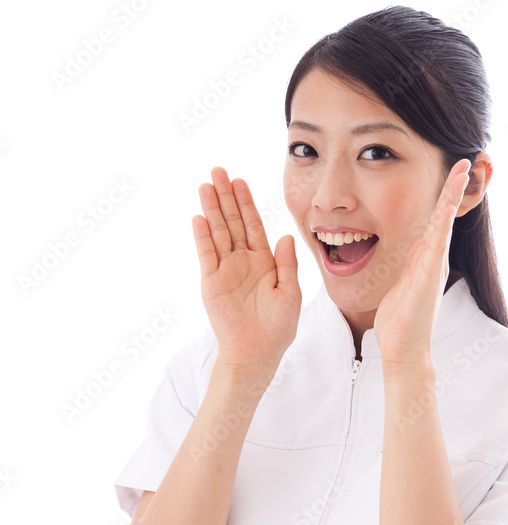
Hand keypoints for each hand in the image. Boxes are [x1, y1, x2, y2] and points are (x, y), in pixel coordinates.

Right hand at [193, 167, 301, 378]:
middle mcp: (242, 261)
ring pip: (218, 233)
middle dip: (226, 196)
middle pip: (232, 222)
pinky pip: (206, 255)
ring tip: (205, 185)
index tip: (240, 181)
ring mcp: (225, 270)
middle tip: (218, 171)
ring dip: (212, 209)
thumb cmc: (277, 328)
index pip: (253, 225)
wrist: (257, 353)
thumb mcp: (290, 293)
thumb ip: (287, 265)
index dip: (246, 203)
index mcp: (264, 262)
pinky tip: (200, 218)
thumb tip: (286, 236)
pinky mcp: (211, 283)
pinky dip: (203, 237)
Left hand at [373, 159, 470, 368]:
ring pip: (445, 223)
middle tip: (465, 159)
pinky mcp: (430, 276)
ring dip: (453, 195)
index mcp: (425, 259)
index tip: (450, 172)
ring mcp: (434, 267)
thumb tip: (399, 254)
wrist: (403, 349)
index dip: (442, 196)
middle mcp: (434, 259)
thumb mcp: (399, 284)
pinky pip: (437, 243)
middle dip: (454, 187)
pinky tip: (447, 205)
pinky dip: (443, 222)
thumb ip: (403, 267)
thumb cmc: (399, 322)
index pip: (435, 220)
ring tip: (462, 169)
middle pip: (445, 215)